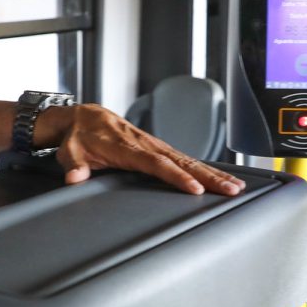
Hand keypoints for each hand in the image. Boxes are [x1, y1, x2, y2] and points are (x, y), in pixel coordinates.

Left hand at [43, 104, 244, 195]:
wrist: (84, 117)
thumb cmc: (79, 138)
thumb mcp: (70, 152)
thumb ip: (74, 166)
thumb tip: (74, 177)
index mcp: (125, 148)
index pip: (155, 164)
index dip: (175, 176)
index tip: (194, 188)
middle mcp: (145, 144)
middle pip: (181, 162)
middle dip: (208, 177)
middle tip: (230, 190)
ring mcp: (154, 145)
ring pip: (188, 160)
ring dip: (213, 173)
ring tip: (236, 187)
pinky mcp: (159, 147)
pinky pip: (185, 159)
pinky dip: (205, 168)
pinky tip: (222, 178)